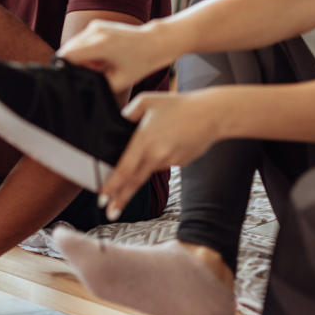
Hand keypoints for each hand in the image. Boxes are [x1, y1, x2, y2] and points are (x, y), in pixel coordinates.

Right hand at [57, 19, 173, 93]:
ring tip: (99, 66)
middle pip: (68, 49)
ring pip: (74, 45)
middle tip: (92, 73)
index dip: (66, 68)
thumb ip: (96, 84)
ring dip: (80, 58)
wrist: (154, 42)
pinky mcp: (97, 25)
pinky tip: (100, 59)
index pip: (67, 55)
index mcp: (100, 44)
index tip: (76, 78)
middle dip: (74, 64)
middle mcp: (95, 31)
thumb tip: (80, 87)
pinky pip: (82, 40)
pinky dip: (85, 51)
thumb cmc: (140, 63)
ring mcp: (95, 26)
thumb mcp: (119, 81)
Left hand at [101, 90, 220, 216]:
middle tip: (110, 212)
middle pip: (134, 182)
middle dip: (121, 200)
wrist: (212, 115)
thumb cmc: (179, 105)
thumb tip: (119, 123)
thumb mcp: (146, 101)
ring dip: (148, 161)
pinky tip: (174, 137)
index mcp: (144, 141)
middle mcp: (156, 155)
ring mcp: (170, 161)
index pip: (124, 170)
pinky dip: (164, 154)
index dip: (112, 187)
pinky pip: (165, 161)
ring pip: (151, 167)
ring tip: (164, 136)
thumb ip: (128, 113)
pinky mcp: (180, 163)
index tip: (102, 200)